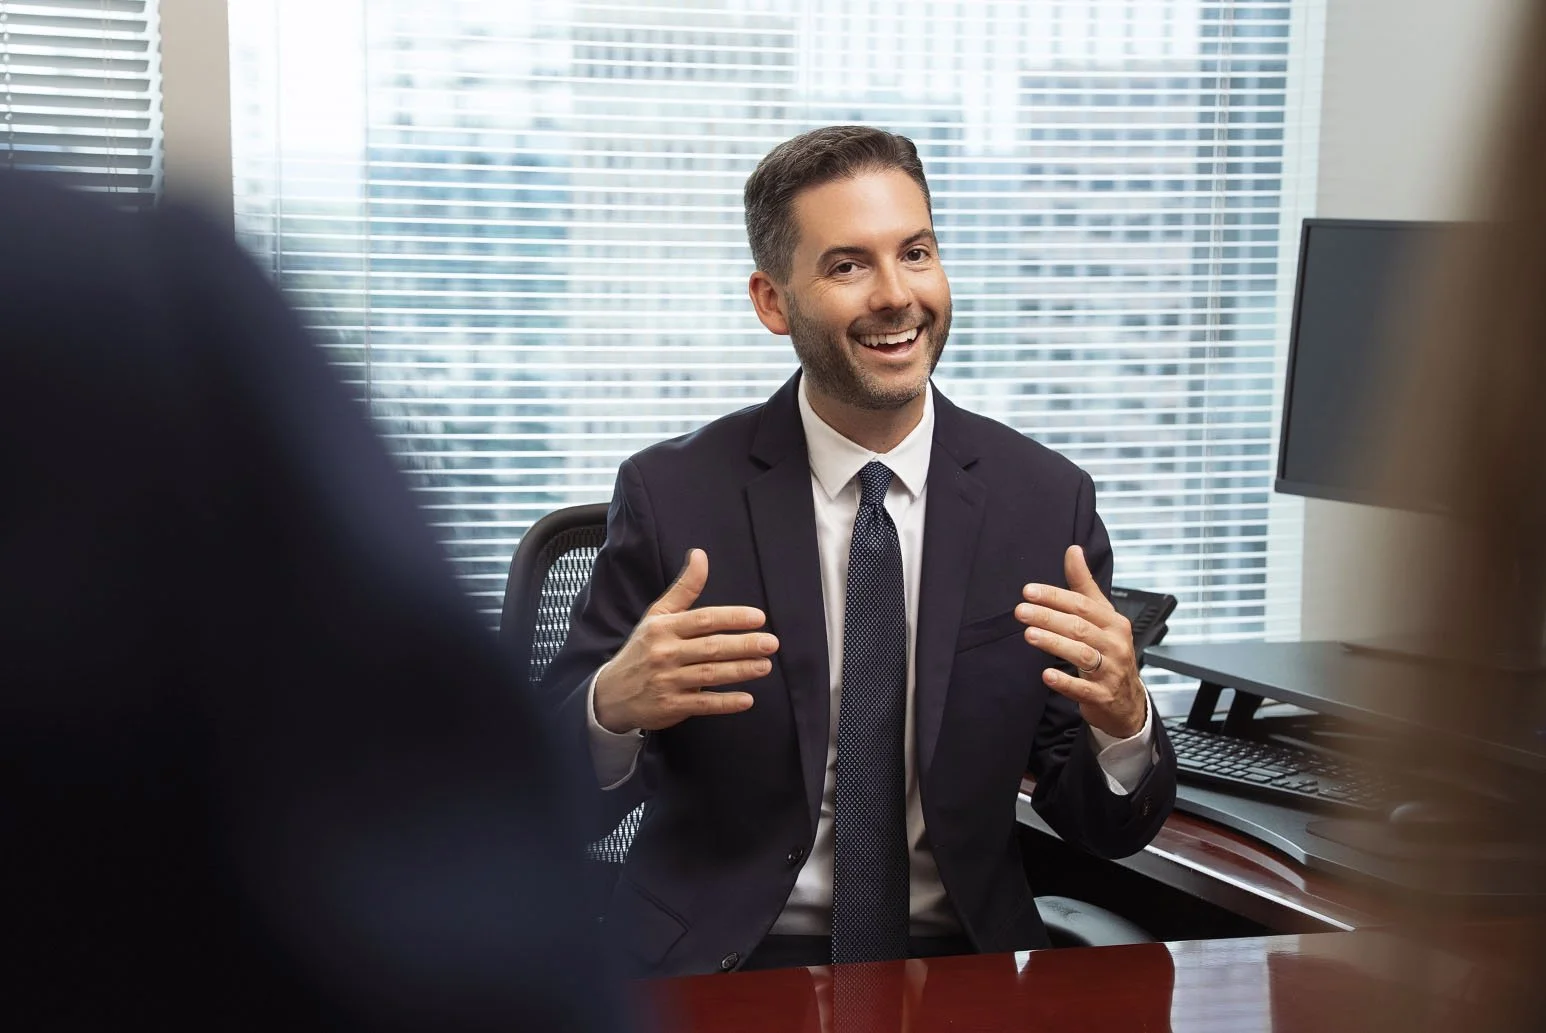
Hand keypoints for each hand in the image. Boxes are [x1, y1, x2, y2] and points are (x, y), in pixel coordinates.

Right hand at [592, 548, 777, 733]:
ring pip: (709, 674)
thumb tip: (700, 554)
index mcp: (664, 628)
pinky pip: (702, 704)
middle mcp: (665, 653)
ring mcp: (668, 681)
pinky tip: (747, 699)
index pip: (703, 619)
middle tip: (771, 643)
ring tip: (765, 666)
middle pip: (710, 647)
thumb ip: (684, 588)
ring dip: (740, 671)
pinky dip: (725, 703)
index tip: (758, 617)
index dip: (732, 617)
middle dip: (743, 645)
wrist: (611, 693)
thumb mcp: (658, 615)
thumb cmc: (642, 649)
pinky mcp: (671, 706)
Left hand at [1015, 545, 1146, 738]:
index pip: (1083, 605)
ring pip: (1081, 654)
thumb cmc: (1110, 651)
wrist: (1127, 699)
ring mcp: (1110, 671)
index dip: (1055, 596)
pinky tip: (1046, 675)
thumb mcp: (1102, 616)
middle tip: (1020, 611)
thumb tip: (1073, 550)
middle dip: (1048, 617)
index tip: (1029, 591)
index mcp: (1114, 622)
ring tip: (1029, 635)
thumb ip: (1084, 585)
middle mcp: (1115, 644)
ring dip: (1054, 643)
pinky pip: (1082, 688)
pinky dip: (1064, 682)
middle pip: (1079, 627)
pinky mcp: (1102, 696)